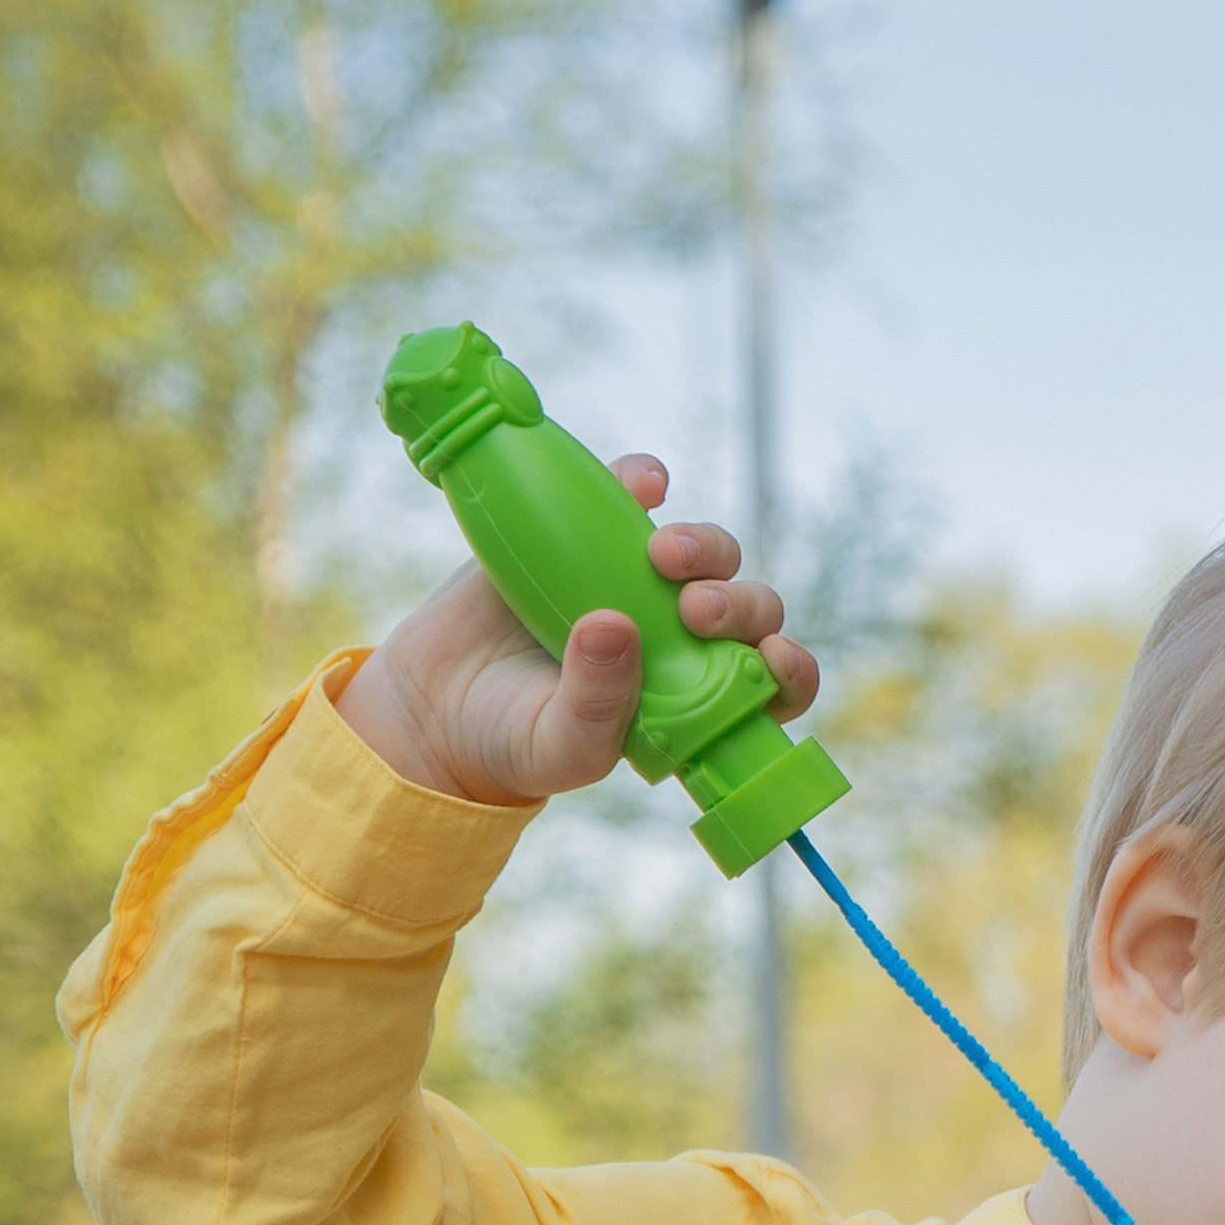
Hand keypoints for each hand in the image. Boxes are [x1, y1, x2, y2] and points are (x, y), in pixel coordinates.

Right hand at [335, 455, 818, 807]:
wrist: (435, 702)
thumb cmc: (512, 741)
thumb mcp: (560, 745)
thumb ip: (597, 705)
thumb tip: (617, 625)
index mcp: (693, 701)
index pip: (770, 684)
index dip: (790, 668)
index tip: (773, 657)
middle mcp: (679, 641)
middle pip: (747, 607)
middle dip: (740, 603)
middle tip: (694, 611)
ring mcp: (638, 584)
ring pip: (706, 550)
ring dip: (703, 543)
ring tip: (660, 553)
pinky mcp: (590, 535)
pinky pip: (635, 495)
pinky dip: (645, 480)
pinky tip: (646, 484)